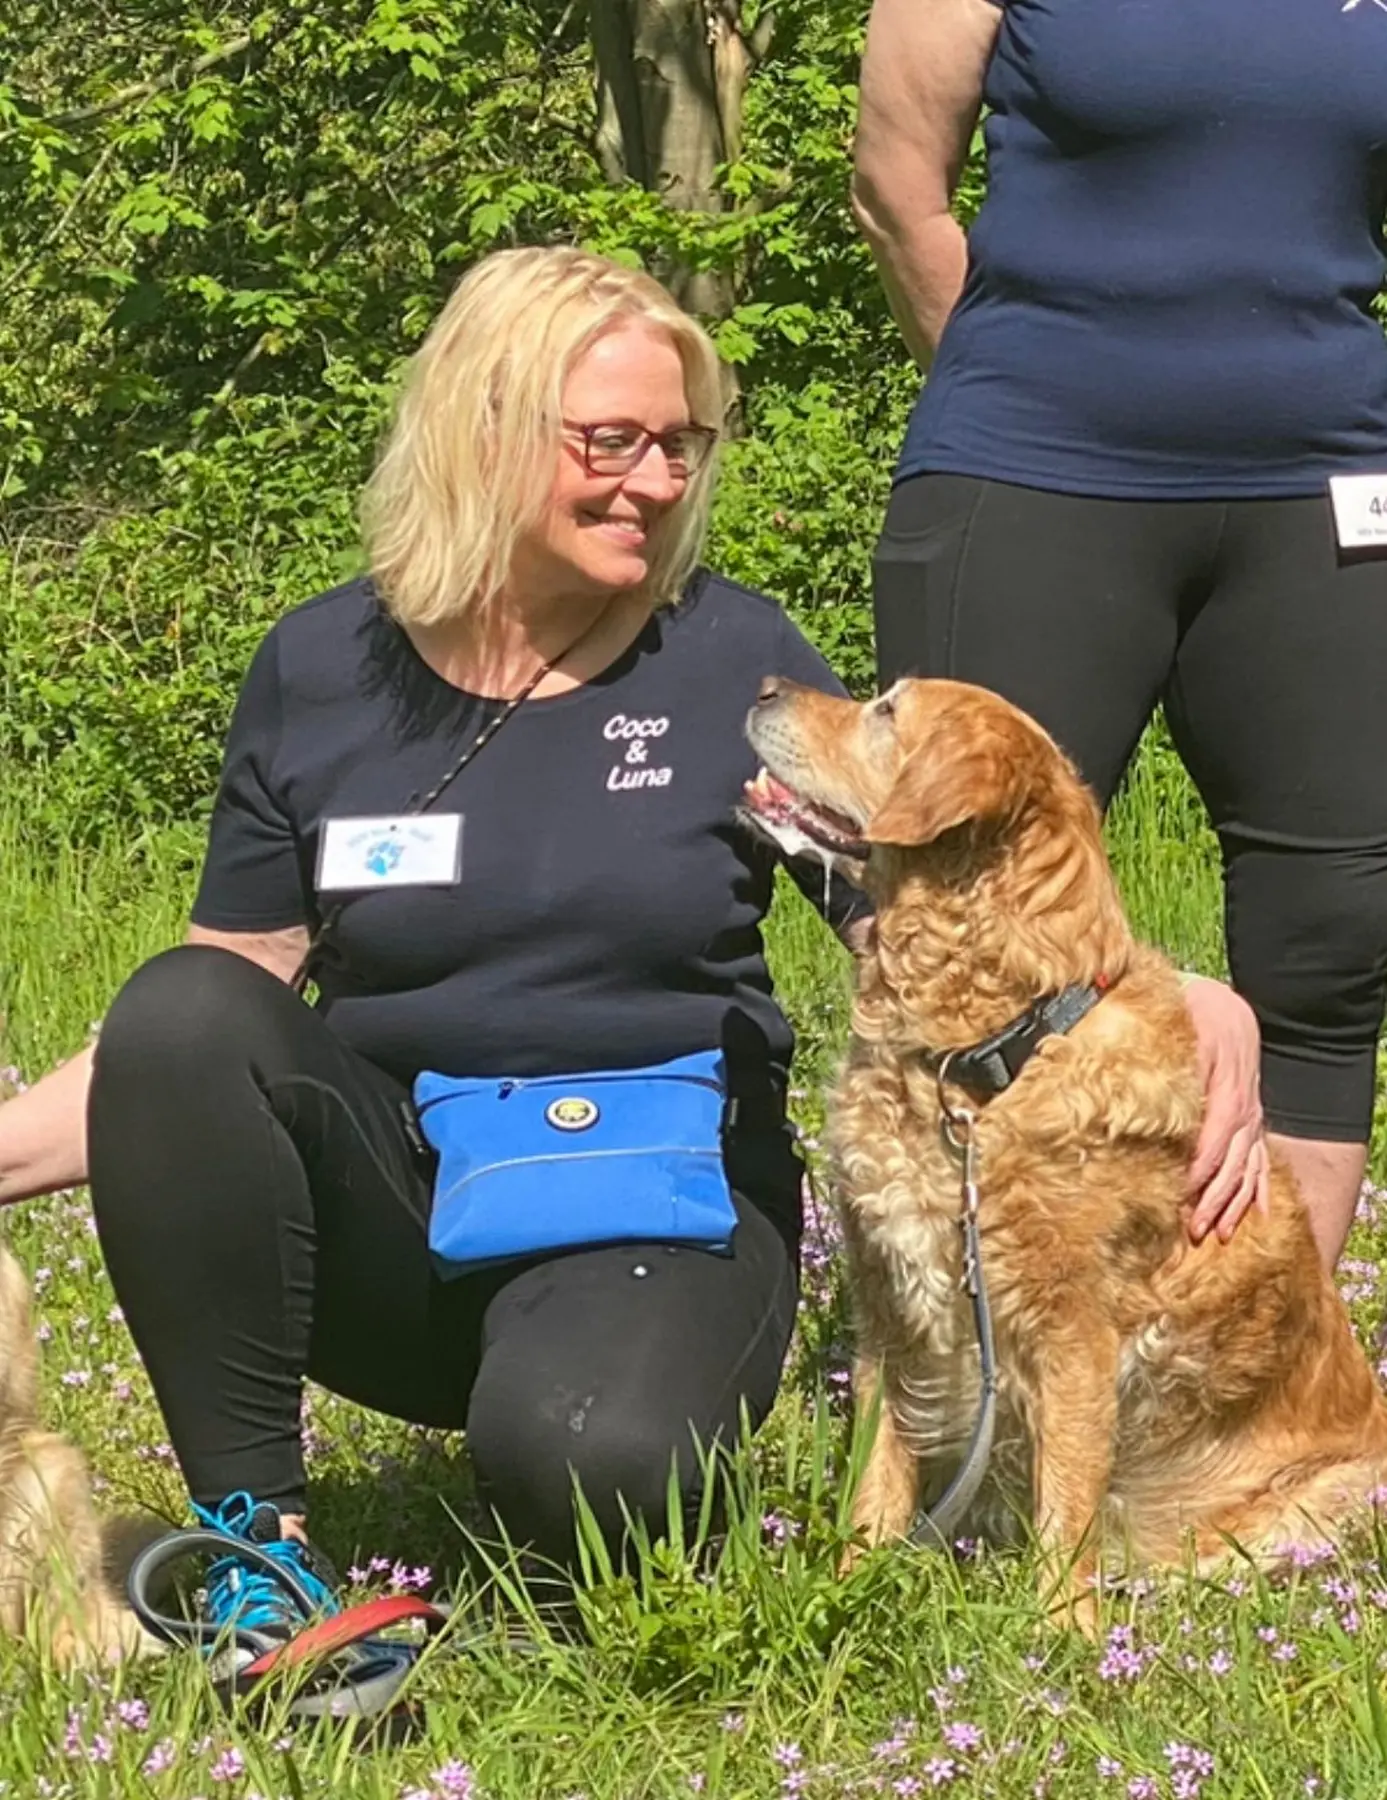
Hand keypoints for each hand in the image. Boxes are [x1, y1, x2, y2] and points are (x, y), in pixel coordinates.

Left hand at [1183, 976, 1268, 1244]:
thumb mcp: (1181, 1036)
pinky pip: (1262, 1159)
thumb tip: (1141, 1095)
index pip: (1213, 1144)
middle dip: (1214, 1200)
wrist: (1223, 1007)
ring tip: (1218, 1233)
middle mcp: (1245, 1110)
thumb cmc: (1194, 1019)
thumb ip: (1168, 1068)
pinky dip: (1259, 1188)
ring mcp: (1252, 1116)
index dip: (1197, 1175)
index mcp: (1227, 1093)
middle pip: (1233, 1164)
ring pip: (1248, 1167)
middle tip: (1194, 1231)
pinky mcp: (1253, 1118)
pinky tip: (1257, 1214)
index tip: (1178, 1199)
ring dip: (1233, 1202)